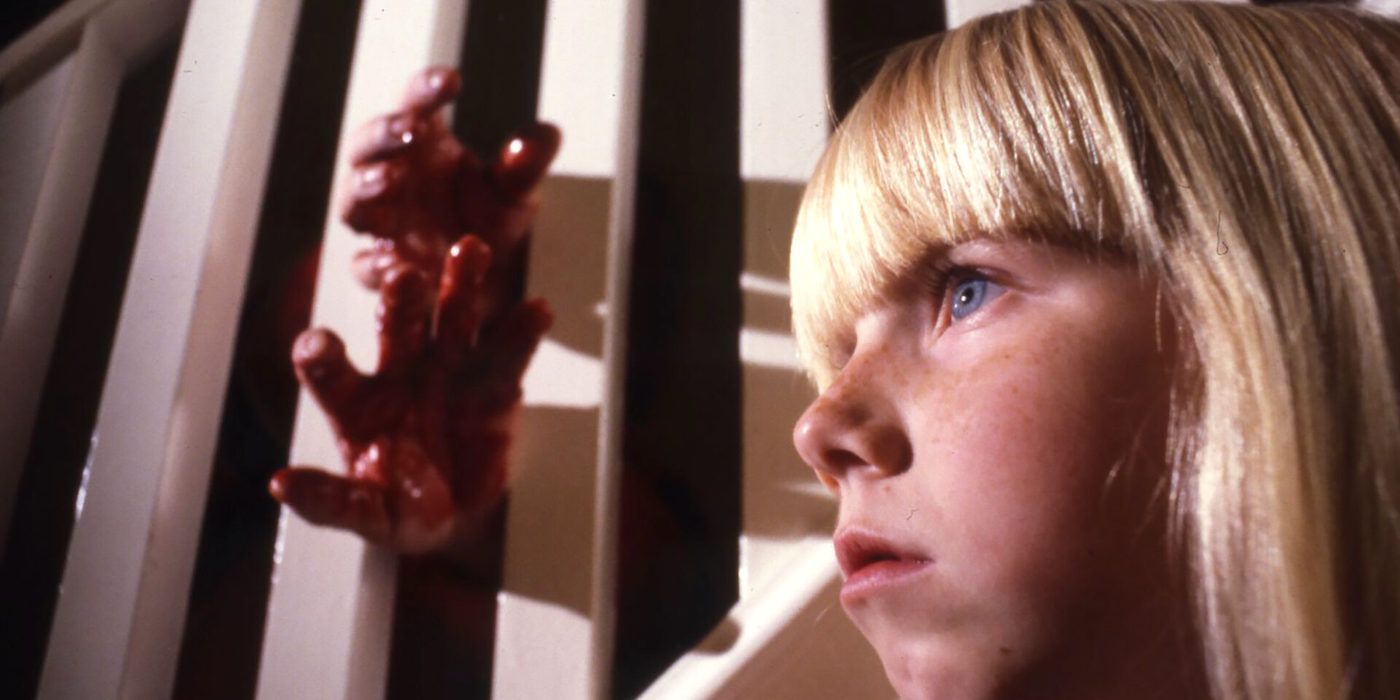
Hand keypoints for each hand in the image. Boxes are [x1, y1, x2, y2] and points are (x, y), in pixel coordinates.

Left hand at [269, 66, 559, 553]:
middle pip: (396, 325)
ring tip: (469, 252)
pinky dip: (522, 331)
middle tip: (405, 278)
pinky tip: (536, 310)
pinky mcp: (495, 383)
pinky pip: (508, 353)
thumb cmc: (400, 508)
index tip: (318, 345)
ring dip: (460, 286)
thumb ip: (330, 501)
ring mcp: (449, 370)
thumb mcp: (365, 513)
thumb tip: (281, 485)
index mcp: (356, 399)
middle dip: (401, 300)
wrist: (457, 514)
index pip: (331, 368)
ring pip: (453, 320)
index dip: (322, 355)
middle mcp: (400, 371)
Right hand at [339, 66, 558, 300]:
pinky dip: (374, 263)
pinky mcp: (383, 267)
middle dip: (385, 133)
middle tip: (412, 129)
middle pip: (367, 145)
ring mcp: (382, 222)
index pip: (416, 105)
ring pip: (353, 201)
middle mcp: (393, 176)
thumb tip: (548, 135)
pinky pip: (364, 265)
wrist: (493, 282)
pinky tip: (394, 262)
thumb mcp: (516, 194)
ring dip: (367, 186)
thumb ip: (526, 166)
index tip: (452, 81)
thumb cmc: (493, 220)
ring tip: (390, 179)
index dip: (426, 89)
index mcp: (425, 145)